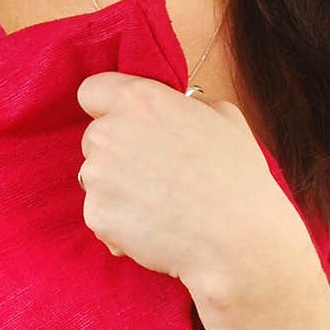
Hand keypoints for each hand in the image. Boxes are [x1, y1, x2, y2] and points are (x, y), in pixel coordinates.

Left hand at [75, 71, 294, 288]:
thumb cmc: (236, 176)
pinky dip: (119, 223)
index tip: (124, 122)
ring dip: (118, 190)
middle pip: (95, 137)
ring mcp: (97, 175)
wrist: (236, 239)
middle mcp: (109, 132)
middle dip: (117, 153)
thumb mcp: (224, 117)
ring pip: (96, 178)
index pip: (93, 91)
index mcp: (139, 100)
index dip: (107, 107)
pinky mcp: (96, 214)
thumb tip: (177, 109)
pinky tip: (154, 228)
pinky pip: (100, 214)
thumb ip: (186, 105)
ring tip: (160, 205)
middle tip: (154, 172)